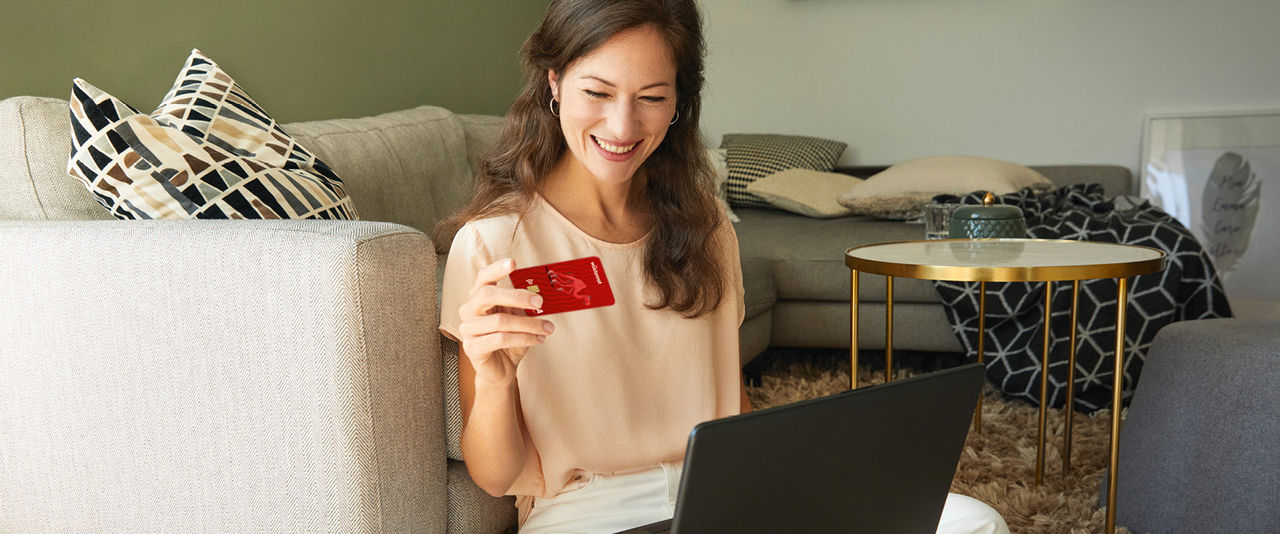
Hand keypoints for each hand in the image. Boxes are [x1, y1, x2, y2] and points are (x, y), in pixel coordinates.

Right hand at [456, 258, 554, 386]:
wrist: (500, 370)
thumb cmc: (509, 340)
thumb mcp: (519, 318)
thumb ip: (524, 305)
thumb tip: (540, 294)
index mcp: (479, 298)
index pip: (483, 278)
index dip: (496, 268)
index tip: (513, 262)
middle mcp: (469, 311)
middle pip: (487, 295)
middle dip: (516, 296)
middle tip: (540, 300)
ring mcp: (468, 330)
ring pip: (500, 321)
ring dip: (529, 324)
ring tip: (547, 328)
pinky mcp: (472, 348)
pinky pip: (500, 339)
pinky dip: (524, 338)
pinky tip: (538, 339)